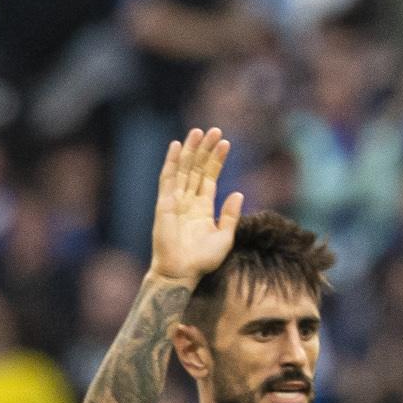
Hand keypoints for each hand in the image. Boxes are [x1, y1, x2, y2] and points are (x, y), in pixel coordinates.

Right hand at [150, 127, 240, 285]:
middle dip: (206, 149)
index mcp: (203, 207)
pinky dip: (172, 162)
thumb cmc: (203, 259)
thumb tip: (238, 192)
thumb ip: (230, 215)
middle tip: (215, 130)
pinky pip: (168, 178)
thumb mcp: (224, 237)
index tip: (226, 143)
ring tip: (200, 131)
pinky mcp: (164, 203)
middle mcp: (189, 199)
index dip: (217, 160)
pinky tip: (178, 146)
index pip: (210, 176)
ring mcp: (176, 199)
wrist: (182, 272)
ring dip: (192, 150)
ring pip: (184, 168)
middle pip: (197, 168)